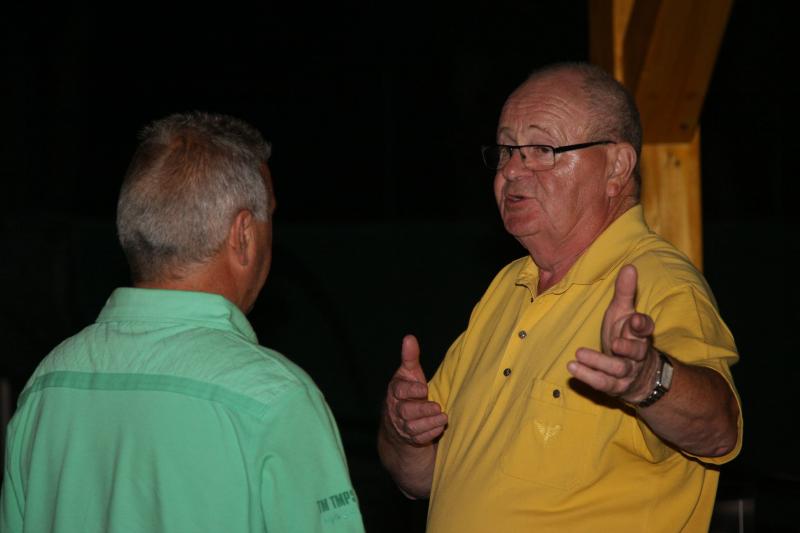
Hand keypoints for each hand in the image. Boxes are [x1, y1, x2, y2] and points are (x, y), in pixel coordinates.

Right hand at [383, 335, 447, 445]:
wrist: (400, 423)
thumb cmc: (408, 394)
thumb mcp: (409, 375)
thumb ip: (410, 358)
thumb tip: (409, 337)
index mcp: (395, 392)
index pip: (399, 390)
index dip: (411, 390)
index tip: (424, 389)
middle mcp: (395, 410)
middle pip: (405, 411)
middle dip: (422, 409)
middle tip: (437, 406)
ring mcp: (401, 426)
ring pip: (412, 427)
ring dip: (429, 423)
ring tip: (443, 417)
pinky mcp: (410, 439)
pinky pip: (419, 439)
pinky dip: (429, 434)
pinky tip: (439, 428)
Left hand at [567, 265, 660, 402]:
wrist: (640, 375)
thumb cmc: (626, 336)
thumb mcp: (624, 313)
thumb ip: (625, 292)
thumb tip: (630, 266)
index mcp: (639, 334)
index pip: (646, 328)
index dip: (642, 325)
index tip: (635, 319)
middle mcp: (637, 354)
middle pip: (636, 351)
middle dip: (627, 347)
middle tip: (614, 344)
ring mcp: (627, 372)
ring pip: (618, 369)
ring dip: (599, 362)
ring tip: (579, 353)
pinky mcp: (616, 386)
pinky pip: (604, 384)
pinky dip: (588, 376)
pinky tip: (572, 368)